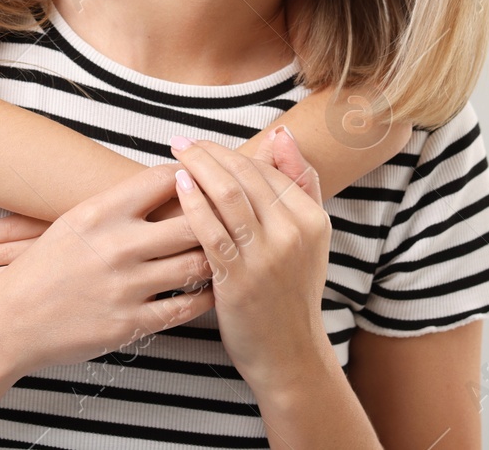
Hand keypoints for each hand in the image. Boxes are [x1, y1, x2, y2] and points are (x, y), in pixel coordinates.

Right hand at [0, 162, 215, 374]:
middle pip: (192, 221)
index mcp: (100, 212)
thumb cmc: (46, 266)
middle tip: (232, 216)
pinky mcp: (130, 323)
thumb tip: (171, 181)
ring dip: (217, 257)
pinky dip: (206, 296)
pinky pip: (185, 307)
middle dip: (215, 217)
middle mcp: (116, 245)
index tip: (204, 180)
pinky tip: (214, 288)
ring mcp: (125, 286)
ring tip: (230, 251)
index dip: (192, 176)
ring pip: (196, 264)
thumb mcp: (76, 221)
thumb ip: (120, 203)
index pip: (165, 179)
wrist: (11, 320)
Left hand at [169, 128, 332, 389]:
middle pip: (246, 176)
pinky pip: (211, 229)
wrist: (288, 353)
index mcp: (312, 220)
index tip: (204, 144)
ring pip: (228, 195)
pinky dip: (194, 202)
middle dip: (210, 153)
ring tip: (176, 155)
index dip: (231, 152)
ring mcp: (266, 257)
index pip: (267, 170)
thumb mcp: (309, 237)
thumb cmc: (290, 291)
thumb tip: (280, 134)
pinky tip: (178, 186)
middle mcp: (293, 234)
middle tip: (182, 142)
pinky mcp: (238, 279)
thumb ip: (298, 184)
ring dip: (198, 168)